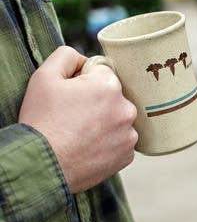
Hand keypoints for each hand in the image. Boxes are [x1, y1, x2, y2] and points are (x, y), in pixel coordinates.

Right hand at [19, 46, 137, 192]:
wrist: (43, 165)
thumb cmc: (42, 120)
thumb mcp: (45, 76)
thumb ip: (68, 56)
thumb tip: (85, 60)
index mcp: (110, 85)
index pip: (102, 74)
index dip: (82, 83)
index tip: (70, 97)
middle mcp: (127, 108)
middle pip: (112, 97)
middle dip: (96, 103)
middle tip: (73, 117)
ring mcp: (130, 134)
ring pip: (117, 120)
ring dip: (104, 123)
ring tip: (80, 134)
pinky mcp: (128, 155)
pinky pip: (120, 141)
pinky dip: (107, 143)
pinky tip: (89, 147)